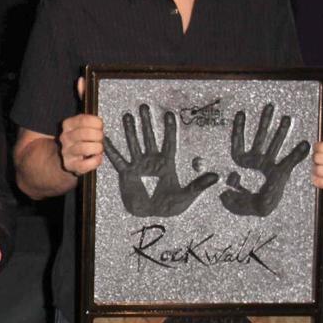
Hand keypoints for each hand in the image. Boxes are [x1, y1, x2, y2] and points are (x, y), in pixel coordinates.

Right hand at [60, 112, 105, 175]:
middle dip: (98, 136)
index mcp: (68, 124)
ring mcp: (67, 152)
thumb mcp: (84, 127)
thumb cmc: (82, 139)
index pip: (84, 120)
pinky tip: (97, 158)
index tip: (100, 127)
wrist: (72, 156)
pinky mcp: (70, 165)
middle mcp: (65, 137)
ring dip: (97, 148)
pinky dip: (95, 161)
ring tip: (99, 148)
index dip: (97, 123)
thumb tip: (100, 125)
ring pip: (84, 148)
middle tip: (101, 139)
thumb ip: (92, 123)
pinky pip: (84, 165)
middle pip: (85, 133)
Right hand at [102, 104, 218, 216]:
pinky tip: (106, 139)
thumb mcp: (187, 195)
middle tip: (144, 107)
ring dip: (130, 130)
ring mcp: (138, 166)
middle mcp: (151, 161)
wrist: (151, 215)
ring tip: (127, 115)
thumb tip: (216, 176)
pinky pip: (118, 160)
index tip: (169, 114)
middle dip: (147, 123)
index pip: (168, 142)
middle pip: (149, 138)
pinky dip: (112, 150)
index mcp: (166, 164)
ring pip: (134, 144)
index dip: (169, 129)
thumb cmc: (169, 206)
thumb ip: (199, 185)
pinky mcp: (127, 174)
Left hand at [218, 103, 311, 216]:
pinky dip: (296, 154)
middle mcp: (257, 160)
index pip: (239, 142)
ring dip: (281, 132)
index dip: (240, 128)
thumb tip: (226, 192)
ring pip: (274, 145)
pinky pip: (288, 162)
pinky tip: (304, 144)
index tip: (241, 114)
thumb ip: (227, 196)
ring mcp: (269, 165)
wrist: (260, 210)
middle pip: (260, 137)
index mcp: (242, 162)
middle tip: (270, 106)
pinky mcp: (280, 173)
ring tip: (286, 118)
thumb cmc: (245, 202)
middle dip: (265, 122)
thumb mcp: (231, 199)